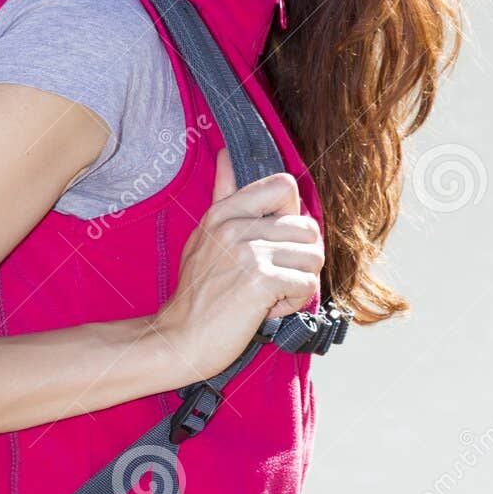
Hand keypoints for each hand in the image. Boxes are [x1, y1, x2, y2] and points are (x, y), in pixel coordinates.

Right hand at [151, 146, 323, 382]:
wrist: (178, 339)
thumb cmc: (196, 293)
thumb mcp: (204, 236)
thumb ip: (224, 195)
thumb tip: (226, 154)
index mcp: (224, 212)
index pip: (284, 185)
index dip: (292, 215)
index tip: (275, 241)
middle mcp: (236, 226)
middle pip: (308, 226)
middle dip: (301, 257)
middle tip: (274, 277)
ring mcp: (249, 252)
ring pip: (313, 256)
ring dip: (300, 282)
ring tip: (270, 294)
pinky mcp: (261, 282)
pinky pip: (308, 284)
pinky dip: (295, 303)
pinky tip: (268, 309)